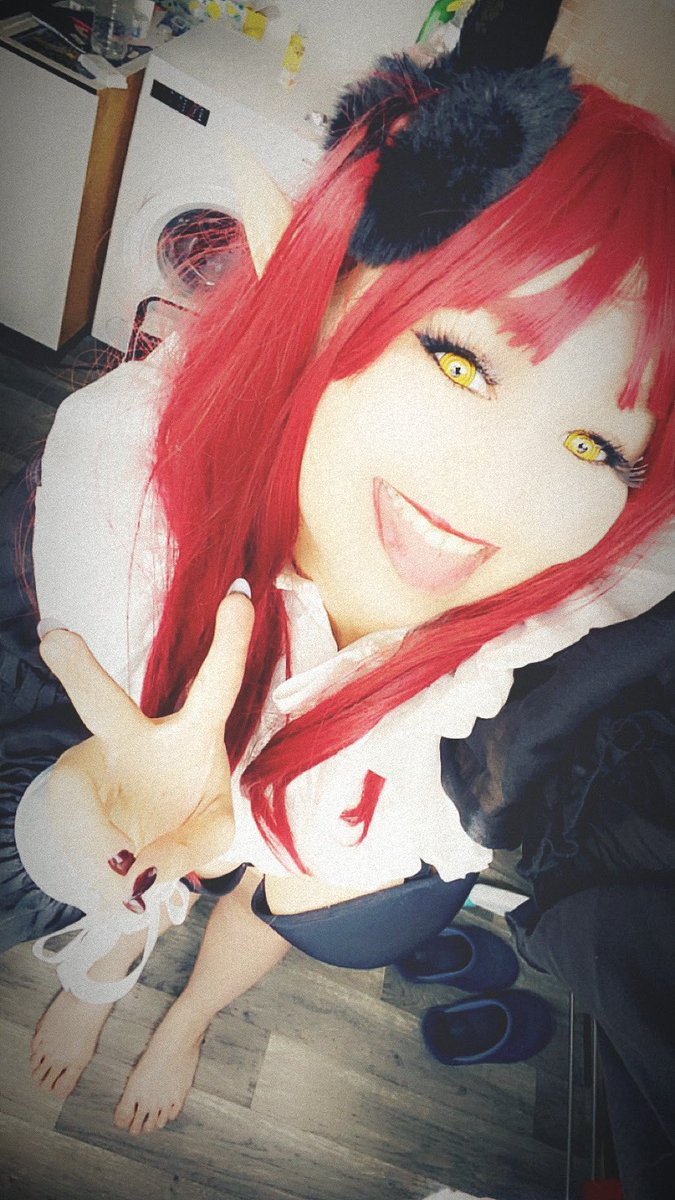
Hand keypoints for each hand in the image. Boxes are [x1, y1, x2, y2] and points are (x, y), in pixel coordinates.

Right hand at [39, 585, 253, 905]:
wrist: (137, 847)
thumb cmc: (183, 815)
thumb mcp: (209, 834)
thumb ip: (186, 850)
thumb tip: (131, 874)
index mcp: (191, 734)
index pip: (216, 685)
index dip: (230, 643)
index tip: (240, 592)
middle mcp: (135, 738)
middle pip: (104, 707)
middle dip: (81, 675)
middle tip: (55, 638)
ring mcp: (92, 764)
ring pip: (78, 801)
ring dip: (102, 847)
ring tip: (130, 881)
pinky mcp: (69, 792)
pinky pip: (79, 837)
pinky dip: (101, 870)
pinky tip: (117, 880)